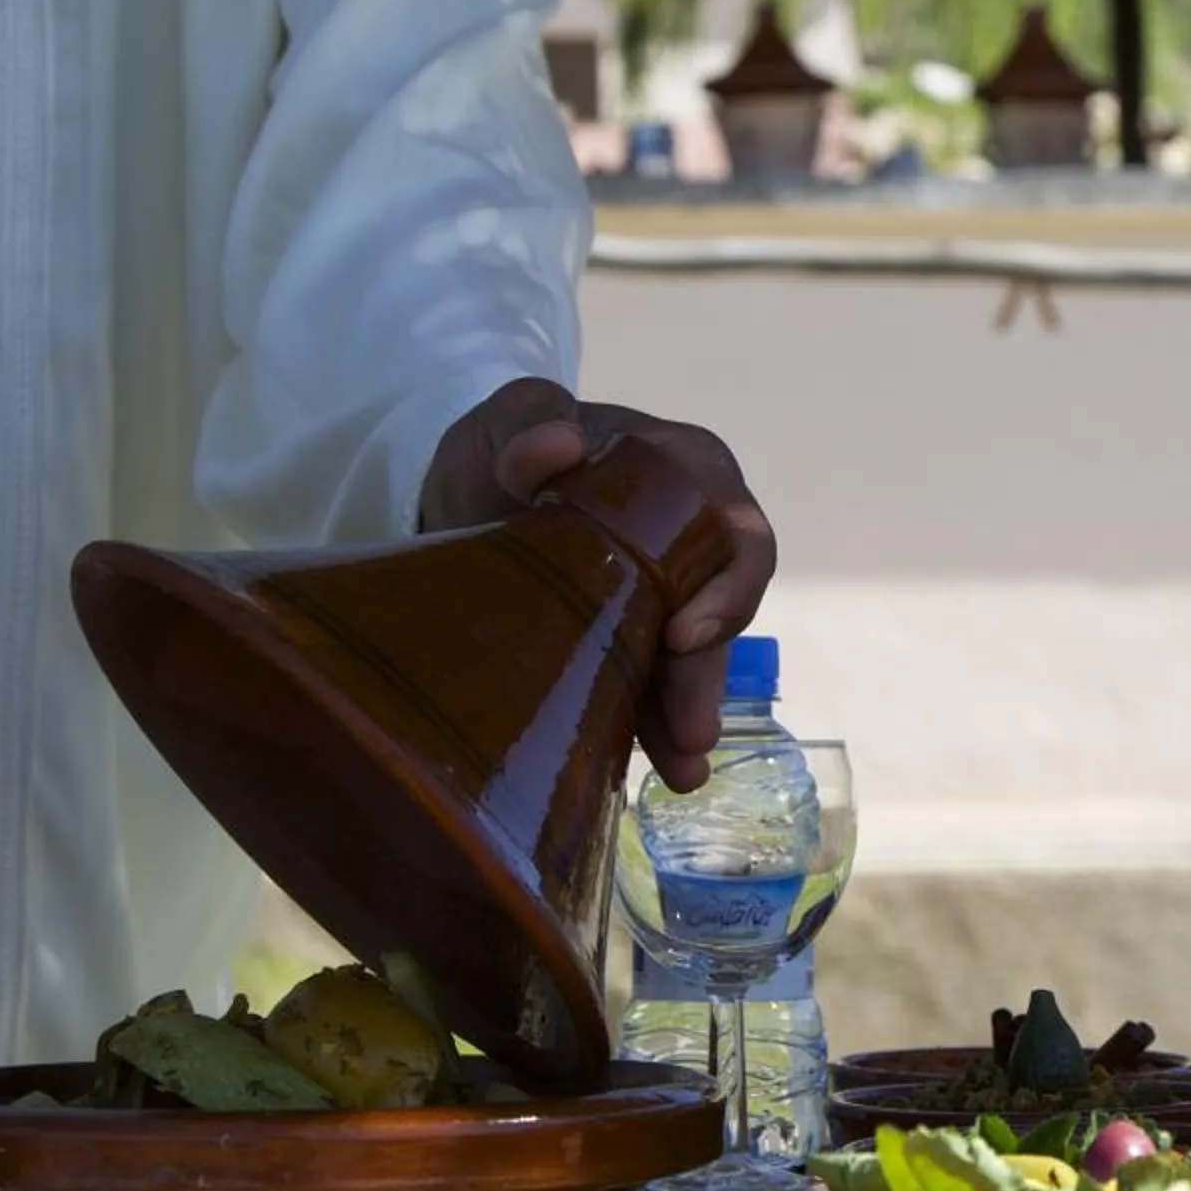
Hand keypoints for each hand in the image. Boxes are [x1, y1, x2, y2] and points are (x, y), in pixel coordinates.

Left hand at [420, 379, 776, 791]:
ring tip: (681, 768)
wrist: (458, 498)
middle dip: (707, 672)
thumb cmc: (504, 449)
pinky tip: (663, 770)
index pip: (732, 527)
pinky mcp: (635, 641)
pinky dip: (658, 728)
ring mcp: (665, 595)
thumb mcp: (507, 420)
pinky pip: (658, 687)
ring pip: (695, 657)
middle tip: (690, 728)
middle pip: (722, 606)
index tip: (682, 633)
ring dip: (690, 711)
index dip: (725, 584)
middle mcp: (691, 537)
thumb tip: (559, 444)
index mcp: (684, 472)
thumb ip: (529, 420)